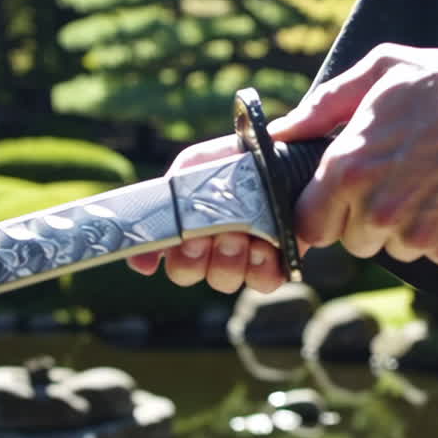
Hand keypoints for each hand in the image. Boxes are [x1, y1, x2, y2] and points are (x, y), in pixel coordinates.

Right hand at [125, 134, 286, 293]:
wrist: (292, 154)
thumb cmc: (242, 154)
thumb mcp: (198, 162)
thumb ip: (173, 185)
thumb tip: (157, 215)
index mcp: (187, 220)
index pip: (158, 248)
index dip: (145, 258)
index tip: (147, 264)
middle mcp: (211, 244)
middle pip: (184, 272)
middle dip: (189, 259)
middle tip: (203, 239)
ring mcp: (244, 256)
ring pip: (221, 280)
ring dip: (226, 261)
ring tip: (241, 236)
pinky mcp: (278, 262)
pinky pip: (262, 283)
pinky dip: (260, 269)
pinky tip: (264, 247)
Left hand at [272, 31, 437, 265]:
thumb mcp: (380, 73)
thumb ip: (323, 106)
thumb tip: (282, 130)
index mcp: (349, 170)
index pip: (308, 226)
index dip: (321, 217)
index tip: (334, 206)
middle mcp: (378, 210)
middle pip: (354, 242)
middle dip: (367, 218)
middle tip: (396, 181)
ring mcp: (418, 234)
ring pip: (396, 249)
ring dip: (406, 226)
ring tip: (432, 182)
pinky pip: (435, 252)